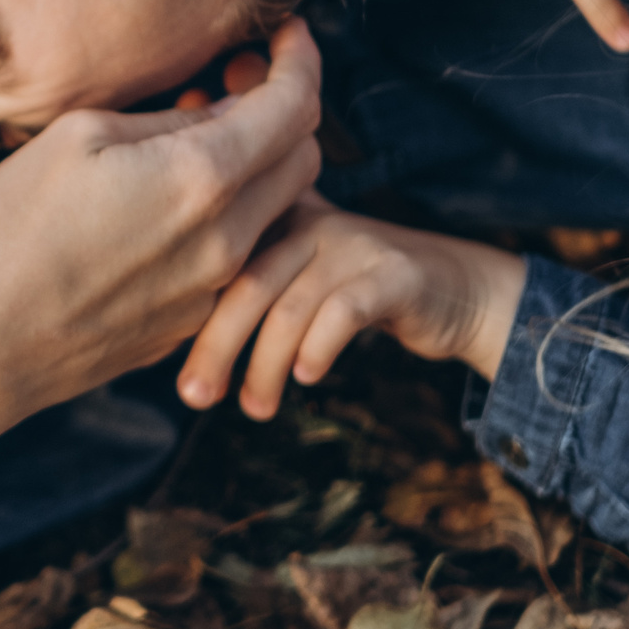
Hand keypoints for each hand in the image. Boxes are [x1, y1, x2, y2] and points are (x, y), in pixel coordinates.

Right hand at [0, 18, 327, 509]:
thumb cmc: (9, 230)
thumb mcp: (76, 137)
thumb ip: (164, 120)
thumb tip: (218, 111)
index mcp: (200, 178)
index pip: (294, 106)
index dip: (300, 60)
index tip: (286, 36)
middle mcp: (226, 240)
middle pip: (304, 160)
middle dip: (287, 112)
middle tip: (237, 84)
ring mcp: (214, 290)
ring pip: (277, 213)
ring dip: (259, 169)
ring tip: (198, 145)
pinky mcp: (191, 325)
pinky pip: (239, 258)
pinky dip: (229, 219)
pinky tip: (172, 207)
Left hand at [178, 194, 527, 418]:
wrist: (457, 289)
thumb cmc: (362, 293)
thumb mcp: (303, 281)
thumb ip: (252, 292)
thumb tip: (183, 347)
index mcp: (279, 219)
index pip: (219, 264)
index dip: (189, 318)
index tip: (172, 368)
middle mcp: (312, 223)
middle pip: (246, 285)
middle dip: (216, 346)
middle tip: (195, 397)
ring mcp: (354, 245)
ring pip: (290, 306)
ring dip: (266, 366)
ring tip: (255, 408)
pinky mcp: (394, 273)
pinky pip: (343, 312)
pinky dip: (318, 349)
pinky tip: (306, 378)